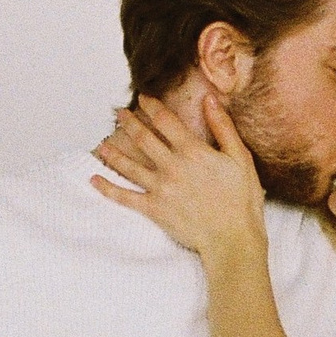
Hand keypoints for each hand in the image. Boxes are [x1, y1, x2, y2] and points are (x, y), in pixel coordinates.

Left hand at [89, 93, 265, 261]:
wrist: (232, 238)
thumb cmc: (241, 200)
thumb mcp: (240, 158)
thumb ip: (223, 127)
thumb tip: (210, 99)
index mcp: (192, 151)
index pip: (165, 120)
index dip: (152, 106)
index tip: (144, 98)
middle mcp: (171, 166)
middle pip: (143, 138)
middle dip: (129, 122)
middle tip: (119, 113)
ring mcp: (160, 188)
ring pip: (129, 165)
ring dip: (113, 151)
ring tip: (103, 142)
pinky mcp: (154, 209)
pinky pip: (125, 197)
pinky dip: (107, 188)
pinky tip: (94, 180)